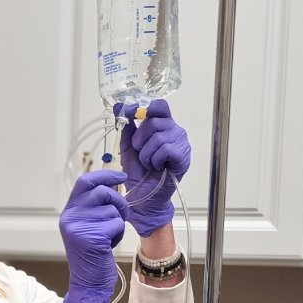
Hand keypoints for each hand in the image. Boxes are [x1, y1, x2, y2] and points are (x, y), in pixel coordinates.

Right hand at [59, 169, 127, 302]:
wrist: (88, 283)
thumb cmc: (92, 255)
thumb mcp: (87, 227)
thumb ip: (93, 206)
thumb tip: (113, 184)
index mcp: (69, 212)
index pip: (85, 181)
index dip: (105, 175)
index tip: (121, 176)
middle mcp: (70, 217)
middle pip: (103, 192)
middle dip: (118, 202)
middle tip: (119, 216)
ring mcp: (79, 227)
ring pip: (112, 209)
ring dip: (118, 222)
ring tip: (109, 236)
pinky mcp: (92, 237)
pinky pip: (116, 224)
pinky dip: (118, 234)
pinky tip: (108, 245)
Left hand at [115, 99, 190, 236]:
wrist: (143, 196)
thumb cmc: (138, 172)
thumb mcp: (127, 146)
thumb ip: (125, 126)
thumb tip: (118, 106)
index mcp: (163, 124)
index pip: (159, 106)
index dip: (145, 107)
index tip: (131, 114)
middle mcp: (174, 130)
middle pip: (153, 121)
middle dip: (140, 140)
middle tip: (141, 154)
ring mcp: (181, 142)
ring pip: (158, 137)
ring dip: (146, 154)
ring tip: (149, 164)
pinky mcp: (183, 156)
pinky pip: (165, 149)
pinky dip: (155, 160)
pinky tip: (157, 168)